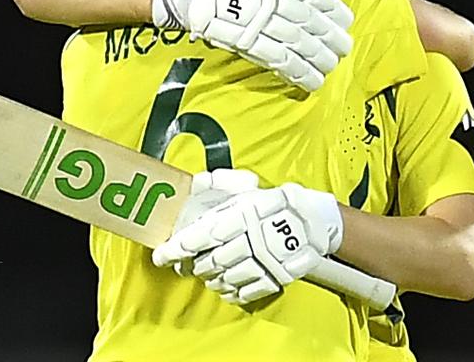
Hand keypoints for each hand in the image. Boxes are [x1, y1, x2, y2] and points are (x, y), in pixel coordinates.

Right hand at [151, 0, 352, 91]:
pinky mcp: (251, 44)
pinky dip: (299, 72)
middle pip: (311, 23)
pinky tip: (313, 81)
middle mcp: (275, 3)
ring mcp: (263, 25)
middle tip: (345, 47)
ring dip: (320, 57)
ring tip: (332, 65)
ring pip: (300, 43)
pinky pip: (281, 60)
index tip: (347, 19)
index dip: (334, 10)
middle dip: (331, 37)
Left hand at [152, 182, 342, 304]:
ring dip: (211, 278)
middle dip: (195, 265)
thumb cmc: (273, 203)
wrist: (312, 221)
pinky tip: (227, 286)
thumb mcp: (246, 187)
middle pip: (209, 262)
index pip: (199, 236)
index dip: (176, 248)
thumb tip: (195, 182)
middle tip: (190, 262)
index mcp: (239, 216)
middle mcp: (248, 241)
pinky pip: (245, 291)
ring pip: (224, 279)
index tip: (161, 255)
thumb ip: (219, 183)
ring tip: (209, 273)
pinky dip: (231, 292)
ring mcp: (262, 262)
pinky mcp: (274, 278)